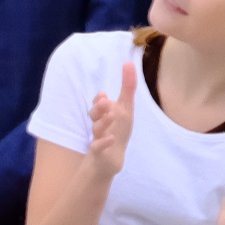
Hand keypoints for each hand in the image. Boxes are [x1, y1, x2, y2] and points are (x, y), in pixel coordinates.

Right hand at [85, 60, 137, 179]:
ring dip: (103, 122)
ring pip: (98, 129)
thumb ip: (127, 88)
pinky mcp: (100, 152)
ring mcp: (99, 138)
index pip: (99, 104)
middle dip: (99, 108)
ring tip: (111, 115)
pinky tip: (111, 139)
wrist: (108, 160)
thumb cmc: (117, 132)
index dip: (99, 100)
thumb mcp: (125, 109)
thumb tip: (128, 63)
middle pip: (95, 115)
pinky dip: (104, 142)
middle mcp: (101, 124)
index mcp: (105, 115)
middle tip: (104, 101)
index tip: (104, 95)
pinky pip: (99, 147)